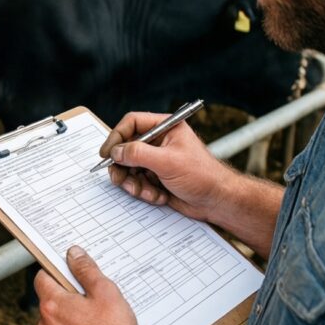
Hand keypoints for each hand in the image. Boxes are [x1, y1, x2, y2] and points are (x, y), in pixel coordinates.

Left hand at [34, 246, 138, 324]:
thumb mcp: (105, 294)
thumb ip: (87, 271)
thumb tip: (75, 254)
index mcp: (53, 304)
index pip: (43, 276)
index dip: (57, 269)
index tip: (70, 267)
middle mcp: (46, 323)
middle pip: (51, 296)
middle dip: (70, 292)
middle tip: (92, 293)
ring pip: (59, 316)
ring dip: (74, 312)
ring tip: (98, 315)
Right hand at [99, 111, 235, 221]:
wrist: (217, 201)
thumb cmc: (202, 176)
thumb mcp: (168, 162)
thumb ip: (138, 153)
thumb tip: (116, 151)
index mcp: (165, 127)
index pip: (132, 123)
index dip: (117, 136)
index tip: (107, 153)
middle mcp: (159, 141)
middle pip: (126, 148)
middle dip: (123, 166)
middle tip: (119, 178)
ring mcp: (156, 160)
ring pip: (129, 168)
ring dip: (133, 183)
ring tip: (146, 192)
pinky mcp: (155, 177)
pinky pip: (137, 182)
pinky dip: (143, 191)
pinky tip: (158, 196)